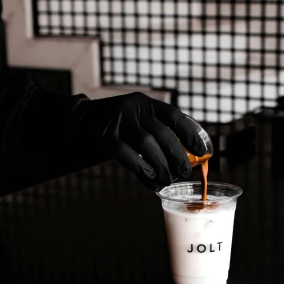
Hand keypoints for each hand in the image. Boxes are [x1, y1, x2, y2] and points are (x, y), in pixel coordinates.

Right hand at [76, 92, 207, 188]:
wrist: (81, 121)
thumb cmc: (119, 125)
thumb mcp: (138, 119)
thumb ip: (157, 132)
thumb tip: (186, 158)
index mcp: (146, 103)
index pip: (174, 116)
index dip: (190, 134)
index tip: (202, 151)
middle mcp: (133, 109)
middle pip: (162, 134)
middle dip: (177, 156)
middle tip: (184, 172)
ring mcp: (119, 123)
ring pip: (147, 146)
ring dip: (161, 166)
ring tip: (168, 179)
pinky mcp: (106, 139)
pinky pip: (128, 158)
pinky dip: (143, 171)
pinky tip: (151, 180)